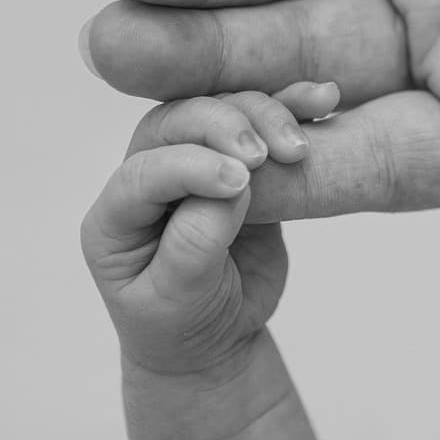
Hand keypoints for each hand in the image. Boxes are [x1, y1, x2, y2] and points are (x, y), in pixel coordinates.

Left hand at [81, 83, 338, 374]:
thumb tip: (234, 188)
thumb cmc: (183, 325)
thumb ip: (195, 244)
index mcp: (117, 214)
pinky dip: (291, 107)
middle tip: (264, 155)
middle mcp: (150, 176)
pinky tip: (322, 99)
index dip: (191, 167)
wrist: (214, 341)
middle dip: (223, 126)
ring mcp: (196, 163)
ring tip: (299, 145)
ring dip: (262, 114)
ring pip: (221, 110)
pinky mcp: (242, 164)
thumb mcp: (176, 301)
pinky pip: (262, 124)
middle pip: (177, 122)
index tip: (241, 180)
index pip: (144, 171)